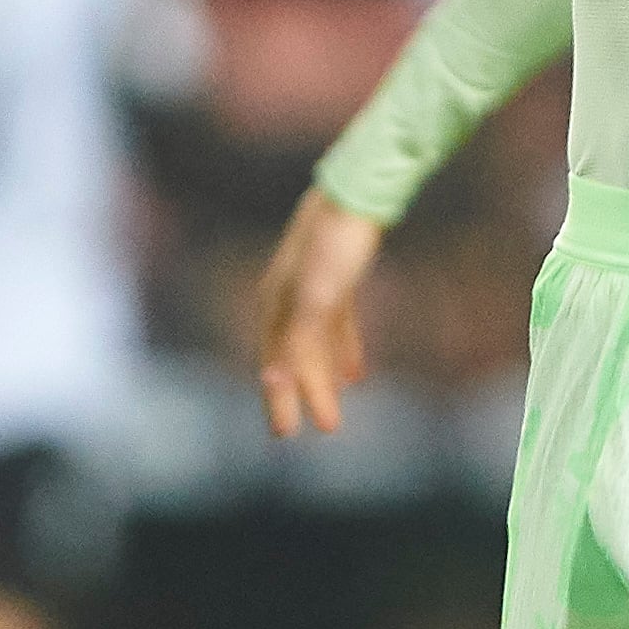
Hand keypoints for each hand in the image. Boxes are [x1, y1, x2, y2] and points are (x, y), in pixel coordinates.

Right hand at [255, 186, 387, 437]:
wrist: (356, 193)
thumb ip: (296, 339)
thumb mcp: (317, 297)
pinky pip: (335, 326)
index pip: (275, 365)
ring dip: (322, 377)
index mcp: (277, 306)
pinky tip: (355, 372)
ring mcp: (312, 288)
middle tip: (316, 429)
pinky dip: (342, 351)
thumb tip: (273, 381)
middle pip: (292, 358)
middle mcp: (287, 299)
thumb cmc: (334, 246)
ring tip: (334, 409)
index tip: (284, 435)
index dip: (279, 400)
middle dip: (302, 394)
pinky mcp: (336, 279)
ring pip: (313, 345)